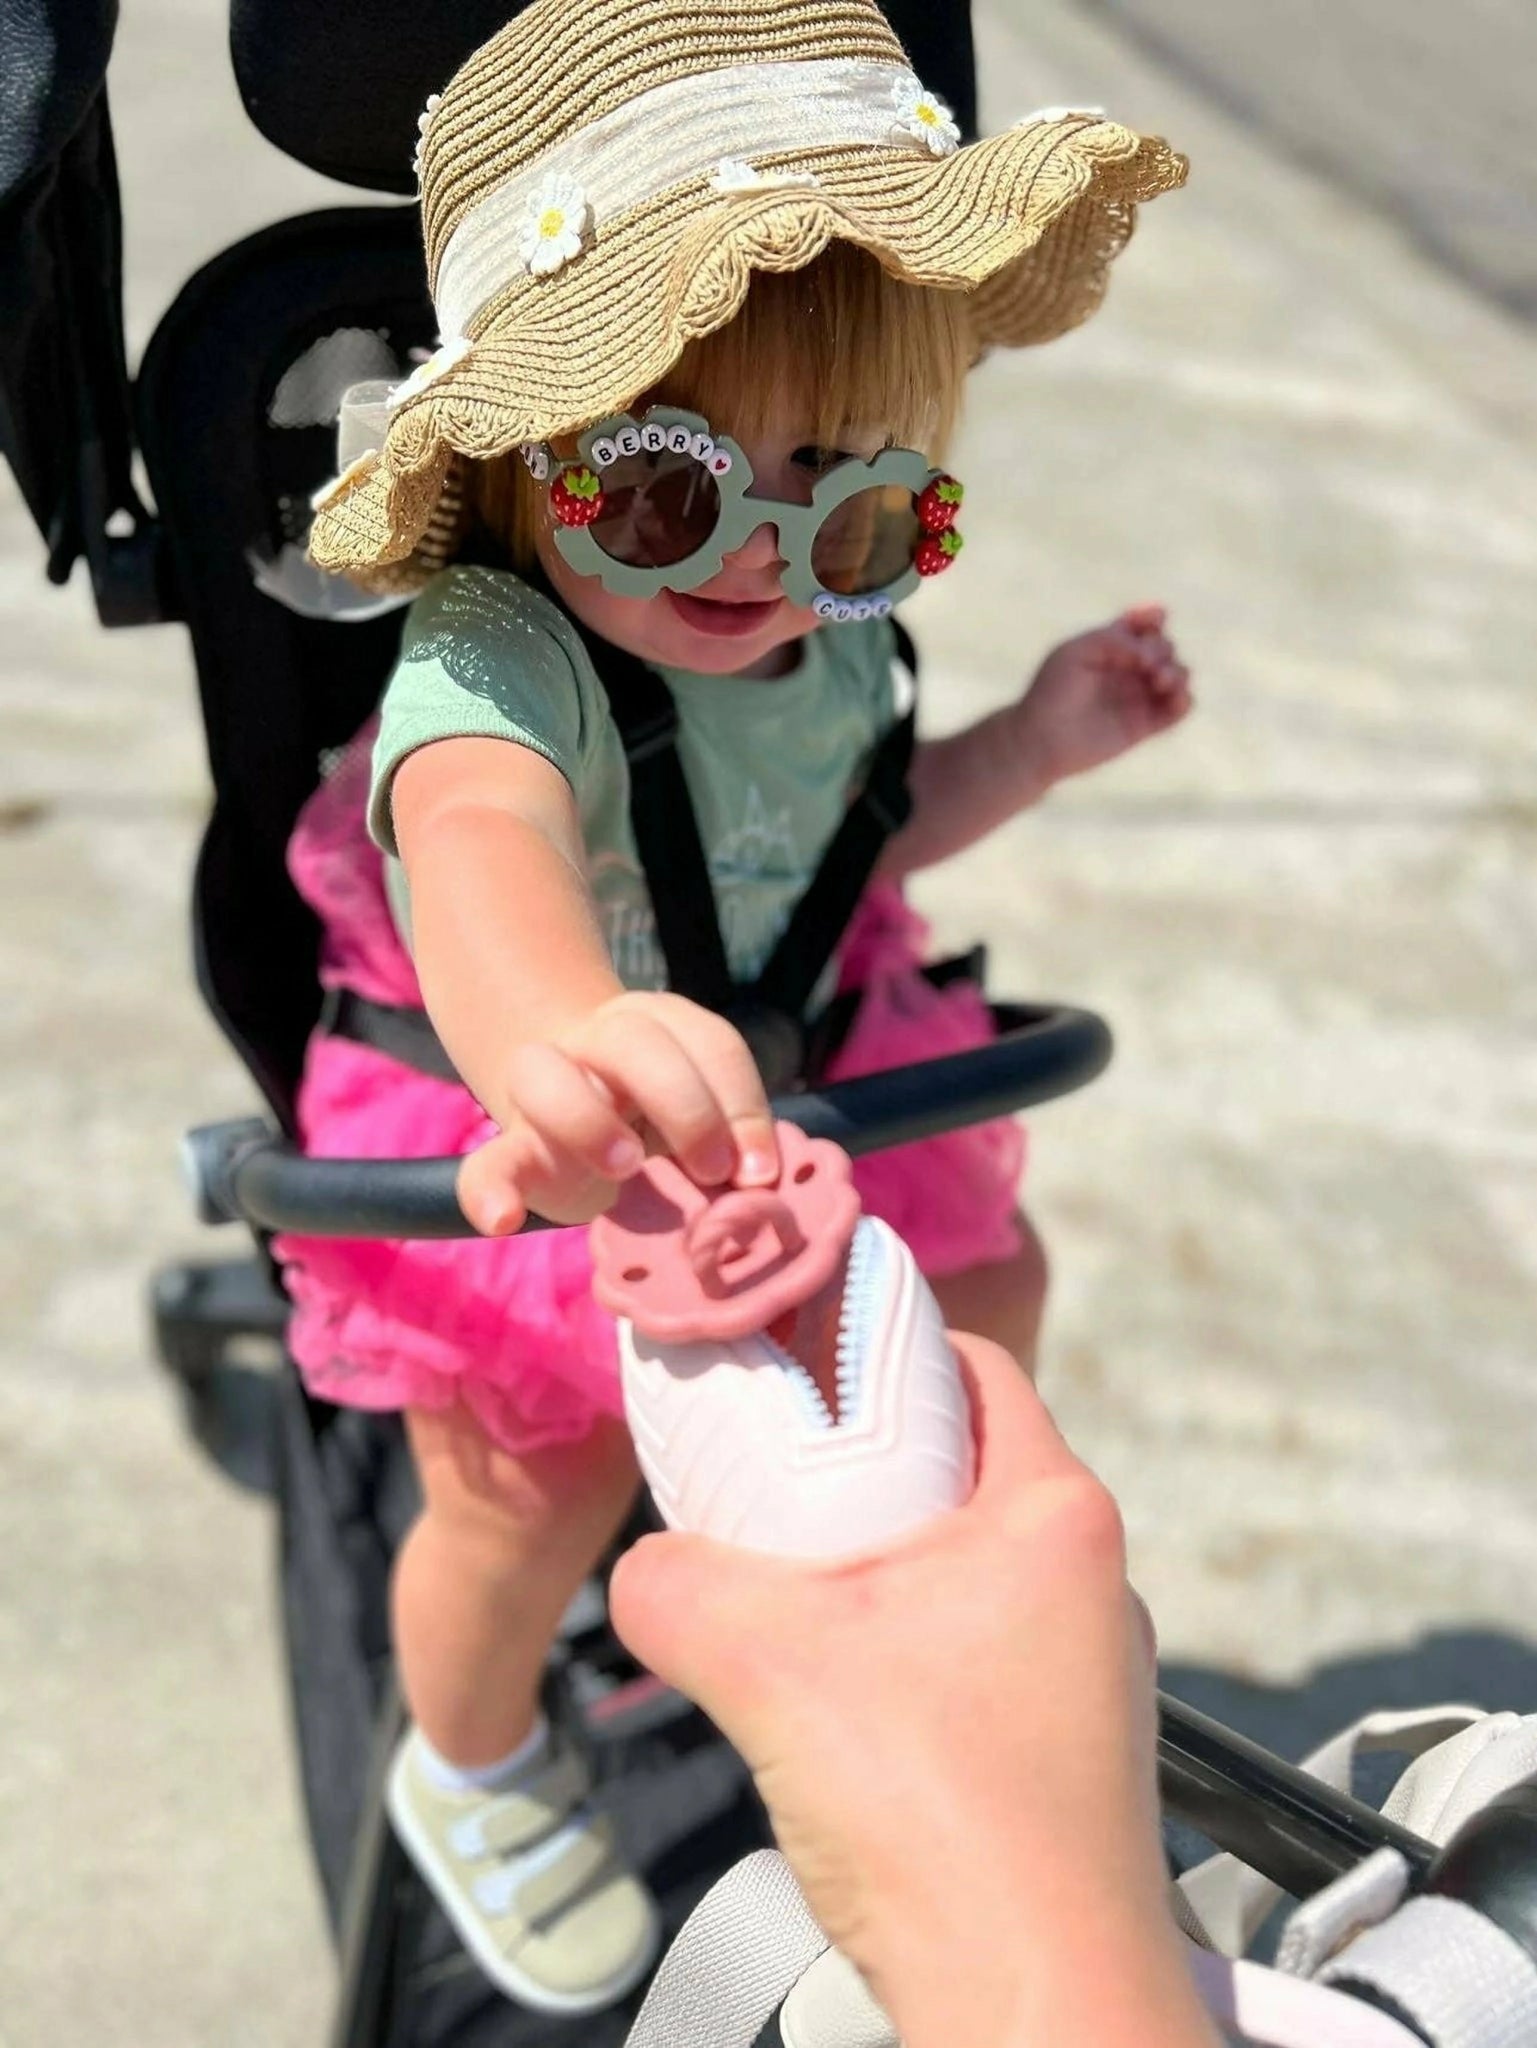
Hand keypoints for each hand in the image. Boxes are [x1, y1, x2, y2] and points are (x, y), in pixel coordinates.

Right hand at [458, 991, 777, 1233]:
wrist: (575, 1109)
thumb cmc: (658, 1118)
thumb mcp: (703, 1116)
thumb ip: (731, 1140)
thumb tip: (761, 1187)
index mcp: (659, 1026)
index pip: (708, 1043)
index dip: (742, 1104)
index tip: (761, 1172)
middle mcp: (596, 1043)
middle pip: (632, 1041)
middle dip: (683, 1102)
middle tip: (714, 1170)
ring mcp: (542, 1089)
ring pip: (543, 1075)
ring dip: (589, 1120)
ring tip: (627, 1168)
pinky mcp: (509, 1149)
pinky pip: (485, 1161)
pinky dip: (488, 1190)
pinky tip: (502, 1221)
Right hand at [611, 1337, 1206, 2047]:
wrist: (1032, 2009)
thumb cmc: (940, 1815)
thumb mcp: (767, 1664)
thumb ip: (677, 1587)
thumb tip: (643, 1574)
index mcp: (1055, 1513)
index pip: (971, 1367)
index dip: (874, 1346)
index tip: (791, 1360)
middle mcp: (1088, 1580)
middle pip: (955, 1470)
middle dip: (853, 1473)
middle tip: (762, 1487)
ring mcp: (1083, 1673)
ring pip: (954, 1572)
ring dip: (866, 1580)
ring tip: (781, 1609)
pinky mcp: (1062, 1753)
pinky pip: (962, 1657)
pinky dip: (889, 1658)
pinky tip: (826, 1710)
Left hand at [1015, 602, 1191, 787]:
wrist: (1042, 739)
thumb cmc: (1052, 691)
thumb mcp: (1077, 650)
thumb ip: (1115, 639)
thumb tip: (1150, 655)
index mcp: (1110, 647)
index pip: (1144, 624)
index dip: (1154, 619)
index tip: (1153, 621)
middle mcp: (1127, 670)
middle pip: (1165, 647)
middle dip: (1163, 648)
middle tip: (1143, 664)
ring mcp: (1138, 697)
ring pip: (1178, 675)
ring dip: (1178, 672)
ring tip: (1157, 680)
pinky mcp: (1145, 726)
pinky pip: (1179, 709)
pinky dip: (1185, 700)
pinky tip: (1174, 697)